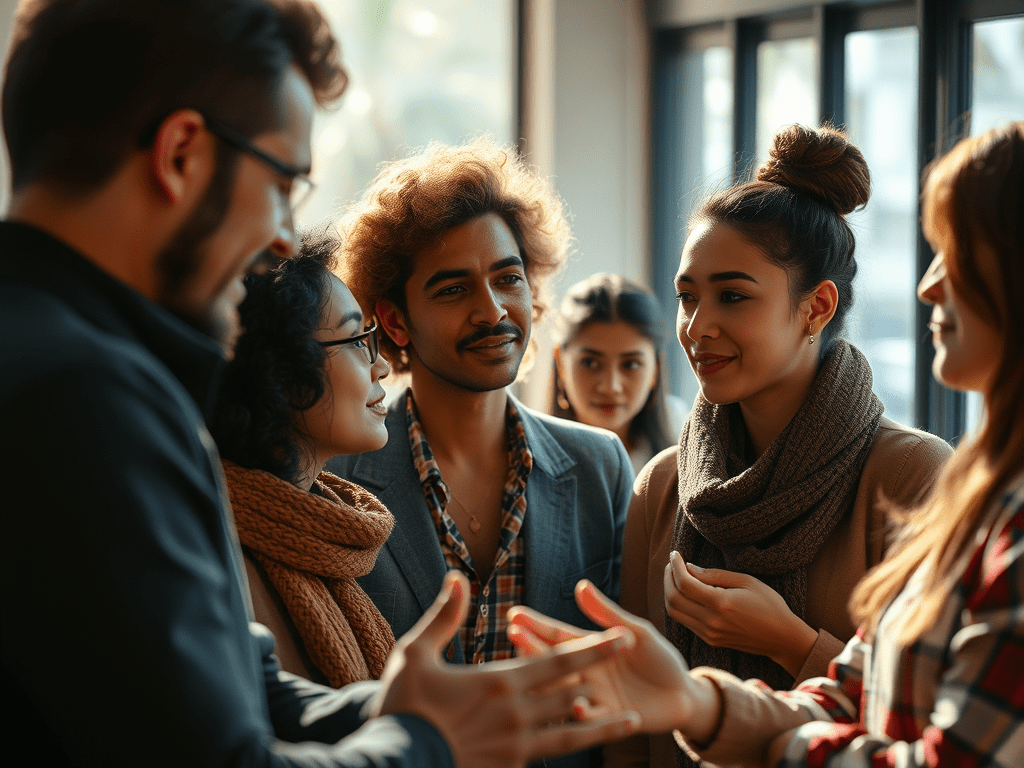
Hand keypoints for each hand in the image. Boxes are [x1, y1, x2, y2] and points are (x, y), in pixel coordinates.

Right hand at [373, 572, 640, 767]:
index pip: (562, 662)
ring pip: (571, 734)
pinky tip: (576, 743)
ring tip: (631, 721)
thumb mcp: (416, 654)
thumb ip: (444, 617)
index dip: (596, 649)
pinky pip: (548, 755)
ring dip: (602, 725)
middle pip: (571, 695)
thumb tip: (458, 578)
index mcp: (501, 682)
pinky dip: (567, 746)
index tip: (626, 639)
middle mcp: (517, 715)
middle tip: (627, 667)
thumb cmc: (402, 708)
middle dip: (599, 679)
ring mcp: (515, 747)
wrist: (396, 765)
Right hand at [508, 580, 720, 741]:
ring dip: (547, 681)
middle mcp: (586, 671)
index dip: (537, 624)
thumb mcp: (636, 633)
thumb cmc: (659, 658)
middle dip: (532, 646)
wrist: (683, 694)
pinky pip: (590, 719)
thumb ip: (607, 614)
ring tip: (533, 667)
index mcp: (591, 648)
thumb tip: (581, 586)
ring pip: (563, 690)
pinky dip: (582, 713)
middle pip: (554, 660)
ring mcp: (594, 695)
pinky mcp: (607, 718)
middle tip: (513, 634)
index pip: (559, 634)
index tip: (514, 614)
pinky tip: (578, 706)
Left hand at [664, 551, 817, 677]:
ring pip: (675, 612)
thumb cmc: (769, 605)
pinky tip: (685, 592)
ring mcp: (709, 634)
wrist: (782, 638)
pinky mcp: (710, 640)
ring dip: (669, 591)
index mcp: (721, 605)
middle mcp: (711, 622)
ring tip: (675, 575)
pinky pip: (684, 621)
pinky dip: (679, 604)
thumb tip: (689, 568)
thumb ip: (715, 575)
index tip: (675, 554)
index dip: (676, 567)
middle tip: (672, 564)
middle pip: (674, 599)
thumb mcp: (746, 582)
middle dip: (668, 578)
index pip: (685, 584)